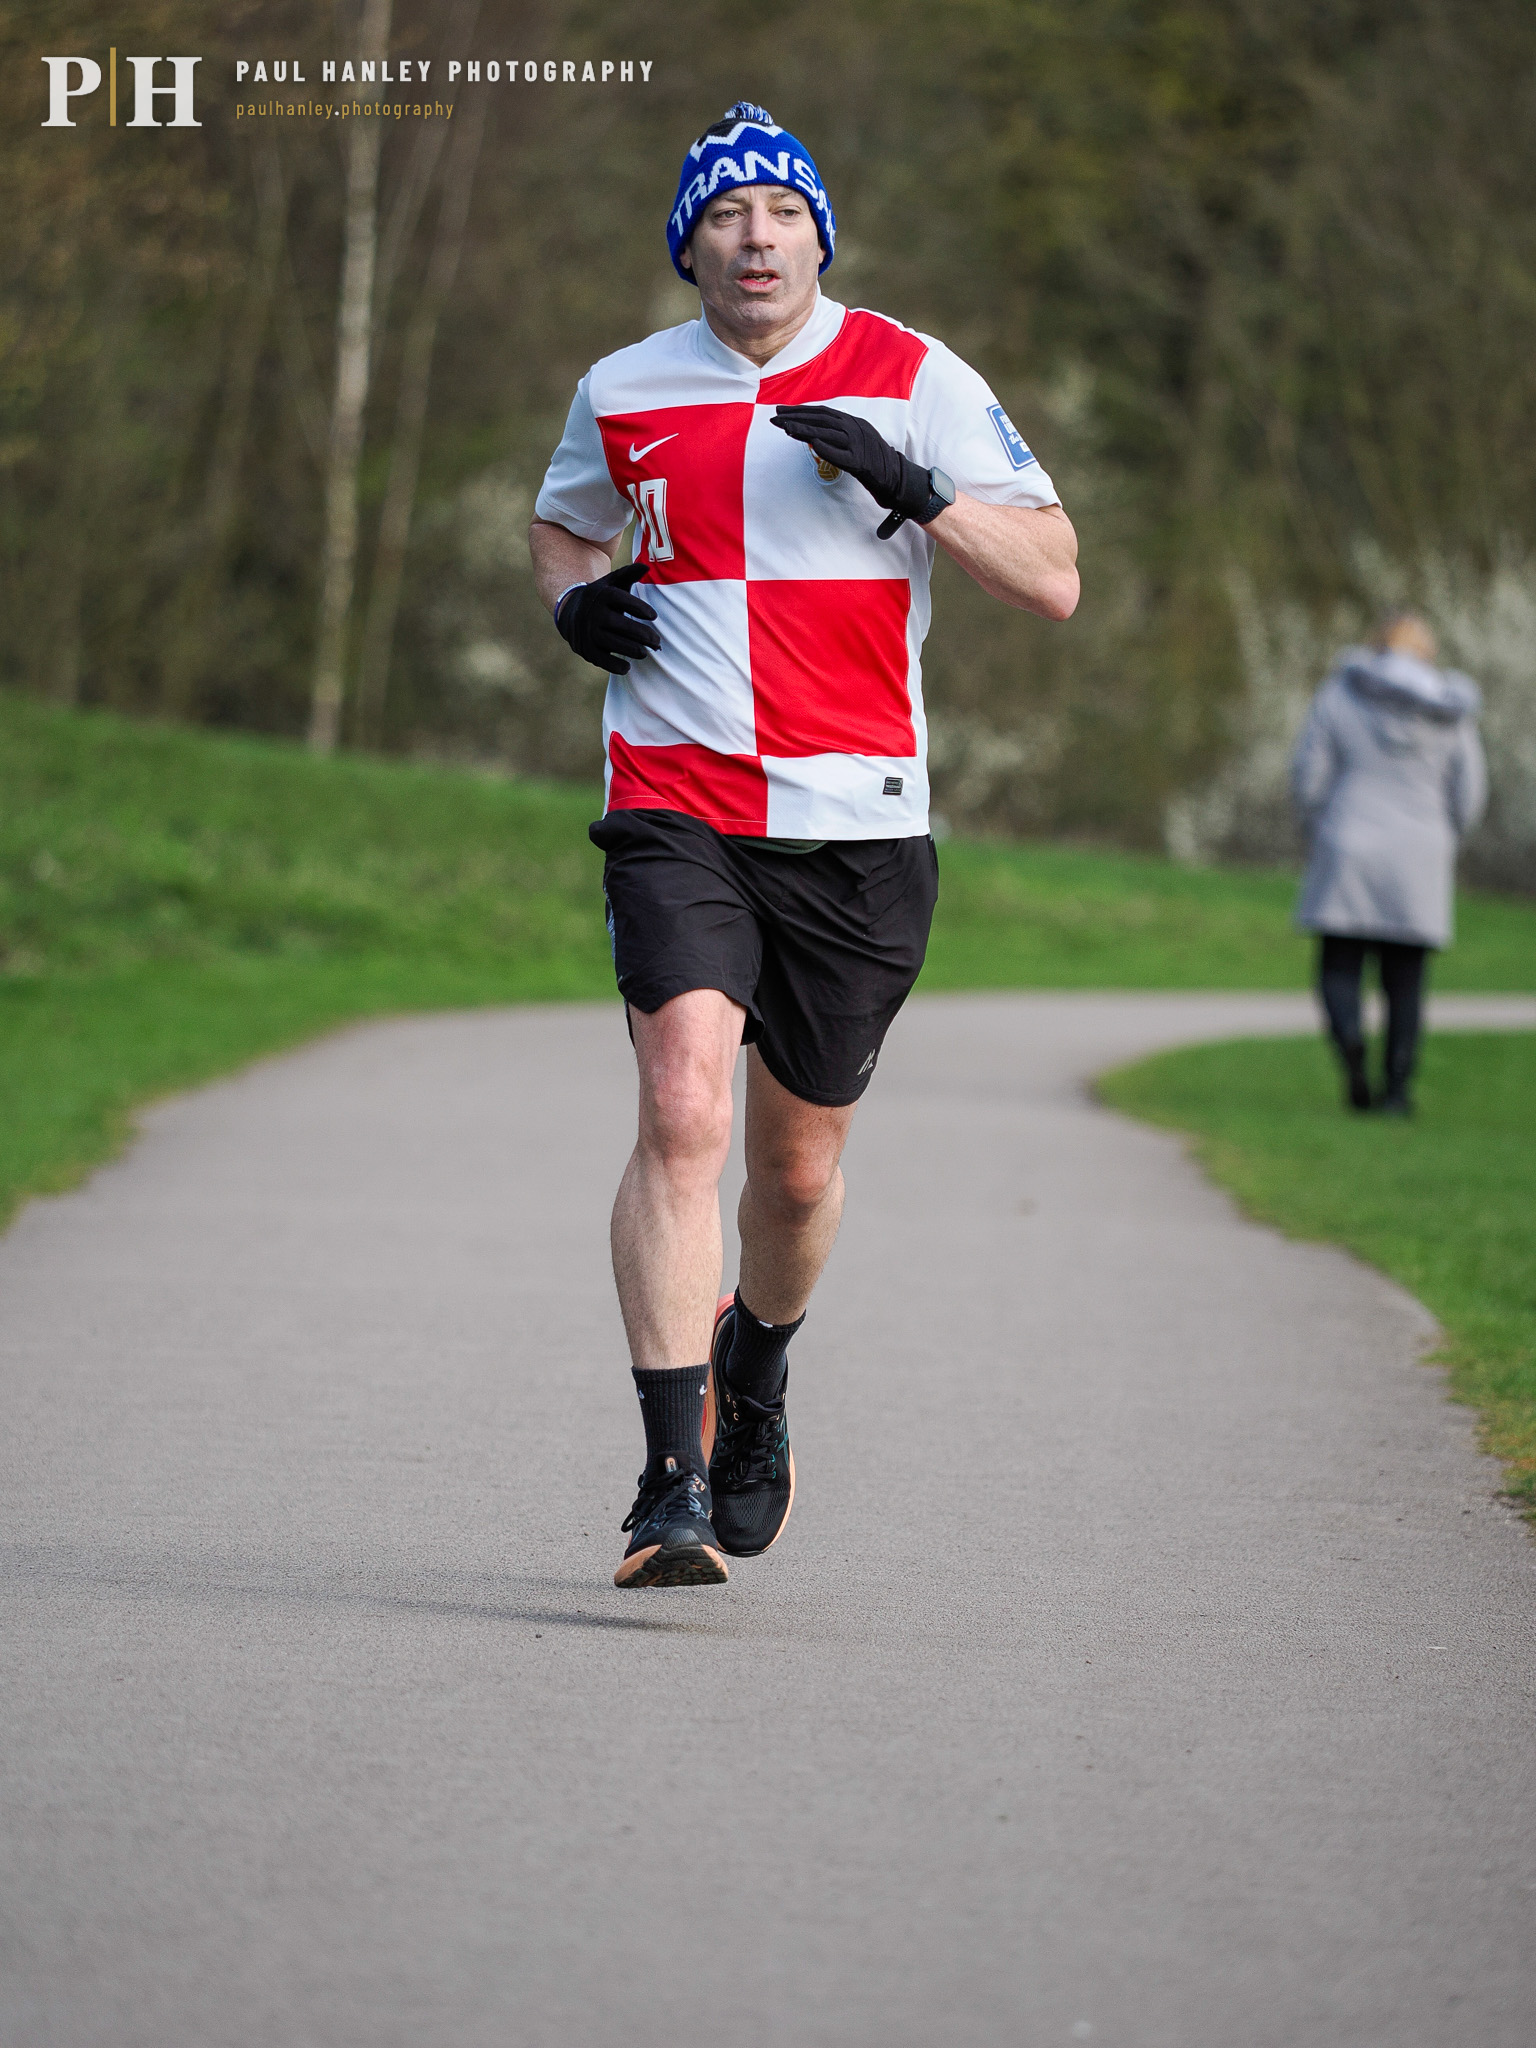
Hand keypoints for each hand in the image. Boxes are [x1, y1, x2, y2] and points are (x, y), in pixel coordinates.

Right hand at [555, 562, 661, 674]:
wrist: (570, 611)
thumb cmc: (601, 597)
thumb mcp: (611, 583)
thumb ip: (628, 574)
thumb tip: (647, 566)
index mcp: (602, 595)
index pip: (621, 600)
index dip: (639, 607)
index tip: (654, 616)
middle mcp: (593, 613)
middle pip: (619, 624)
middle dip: (641, 634)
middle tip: (656, 641)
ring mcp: (588, 632)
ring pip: (612, 642)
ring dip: (632, 649)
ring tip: (645, 652)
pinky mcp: (585, 649)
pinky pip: (601, 659)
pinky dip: (615, 665)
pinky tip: (627, 666)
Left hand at [771, 405, 937, 534]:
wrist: (898, 478)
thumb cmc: (874, 463)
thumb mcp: (855, 442)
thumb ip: (837, 435)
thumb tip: (813, 435)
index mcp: (853, 422)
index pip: (822, 412)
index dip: (800, 411)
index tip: (780, 411)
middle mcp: (855, 429)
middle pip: (822, 419)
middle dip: (796, 417)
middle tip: (775, 418)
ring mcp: (859, 445)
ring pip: (828, 433)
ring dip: (805, 430)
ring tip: (785, 428)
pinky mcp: (861, 463)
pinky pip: (842, 455)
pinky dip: (827, 448)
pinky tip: (812, 444)